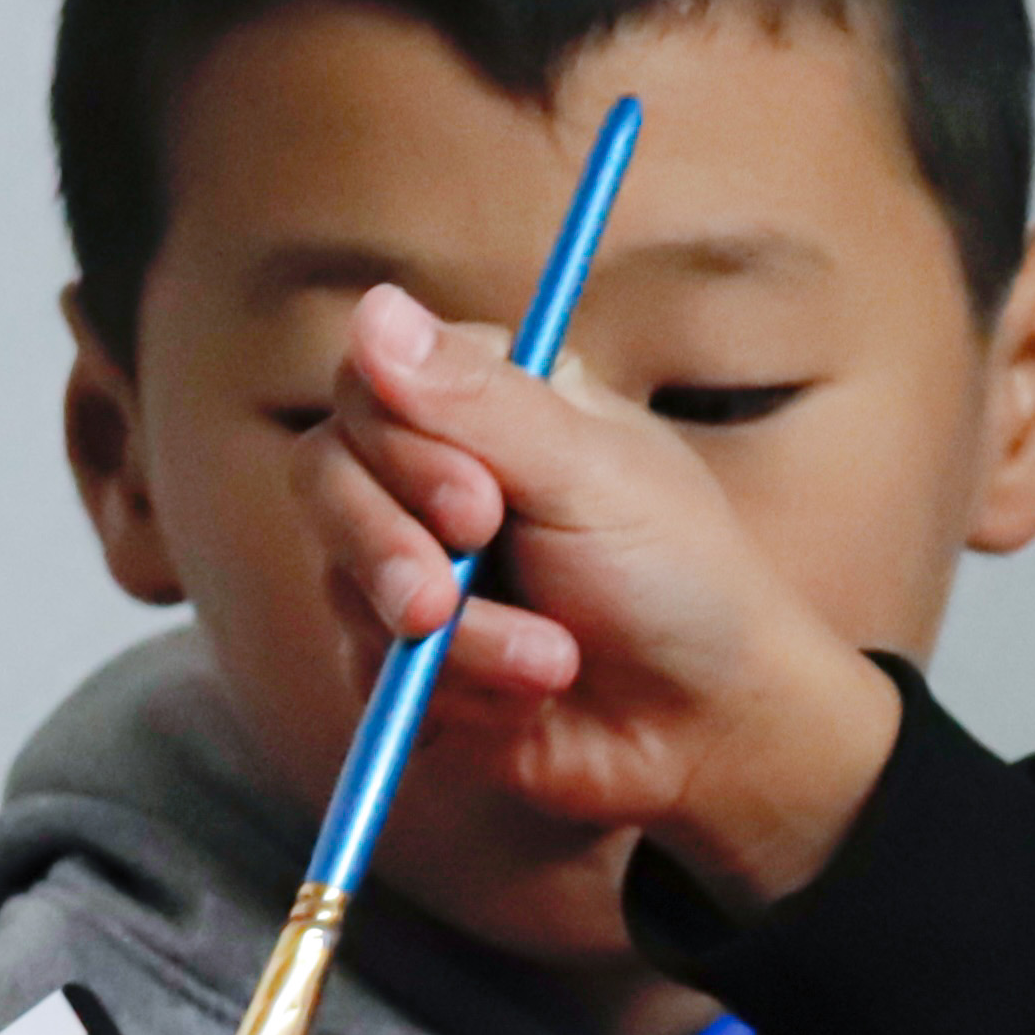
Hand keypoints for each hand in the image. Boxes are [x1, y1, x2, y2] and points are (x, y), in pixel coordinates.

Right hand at [298, 282, 906, 913]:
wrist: (711, 728)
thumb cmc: (679, 581)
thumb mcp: (592, 476)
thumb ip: (480, 399)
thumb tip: (375, 305)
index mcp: (488, 403)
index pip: (366, 385)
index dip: (400, 448)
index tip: (480, 506)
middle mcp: (437, 473)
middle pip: (323, 476)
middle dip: (392, 549)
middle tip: (452, 596)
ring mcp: (416, 568)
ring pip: (344, 584)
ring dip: (460, 639)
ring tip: (555, 662)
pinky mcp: (407, 663)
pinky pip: (368, 672)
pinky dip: (455, 695)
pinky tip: (531, 703)